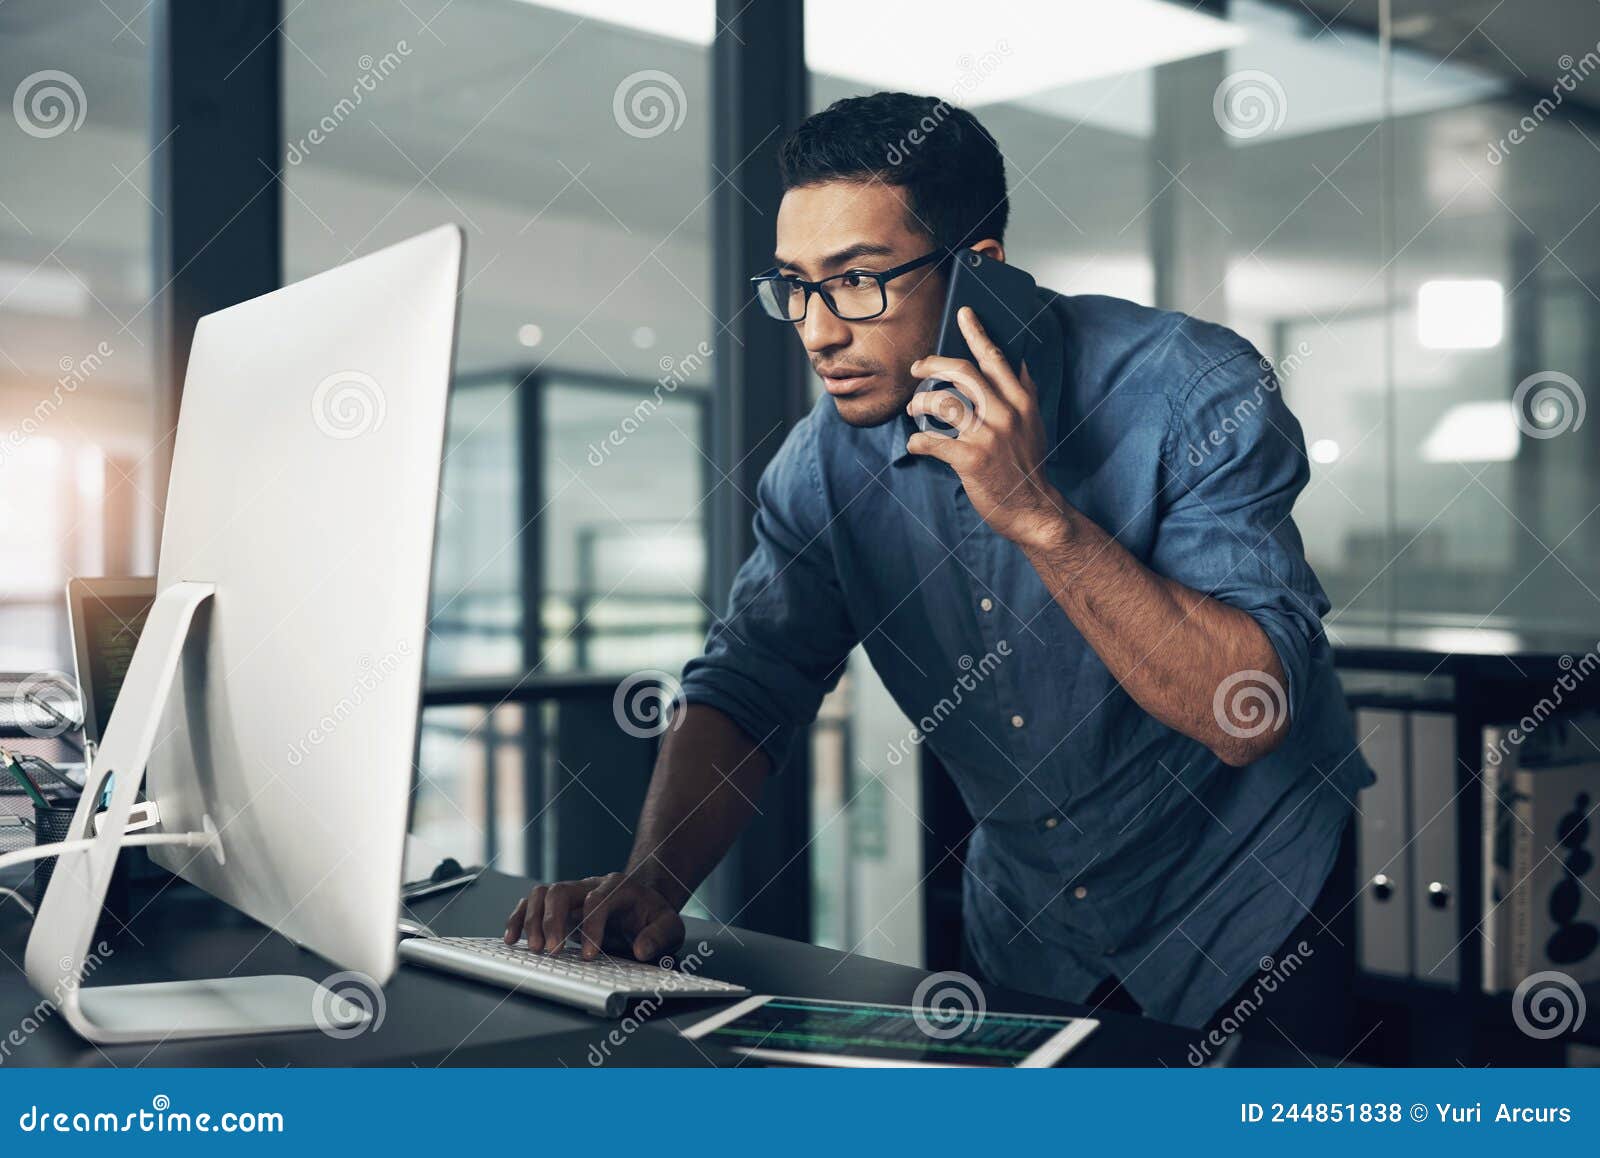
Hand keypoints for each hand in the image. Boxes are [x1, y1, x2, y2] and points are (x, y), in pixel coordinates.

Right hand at [503, 872, 685, 960]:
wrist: (644, 901)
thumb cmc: (653, 915)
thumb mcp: (670, 926)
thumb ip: (659, 936)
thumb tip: (641, 949)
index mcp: (618, 887)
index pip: (598, 901)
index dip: (591, 928)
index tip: (588, 956)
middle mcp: (590, 885)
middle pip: (561, 891)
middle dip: (552, 921)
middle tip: (550, 952)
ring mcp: (572, 893)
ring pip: (542, 893)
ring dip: (531, 920)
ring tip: (531, 949)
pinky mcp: (559, 905)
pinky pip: (531, 903)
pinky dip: (519, 918)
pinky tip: (512, 938)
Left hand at [904, 307, 1066, 548]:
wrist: (1033, 509)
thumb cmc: (1027, 465)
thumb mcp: (1034, 423)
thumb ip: (1024, 392)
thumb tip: (1018, 361)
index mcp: (1021, 400)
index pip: (995, 357)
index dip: (976, 332)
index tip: (963, 314)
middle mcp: (1006, 413)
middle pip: (962, 372)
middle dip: (933, 364)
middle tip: (917, 368)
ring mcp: (988, 436)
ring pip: (943, 402)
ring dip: (920, 403)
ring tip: (915, 409)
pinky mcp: (971, 459)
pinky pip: (932, 440)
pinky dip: (918, 440)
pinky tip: (916, 443)